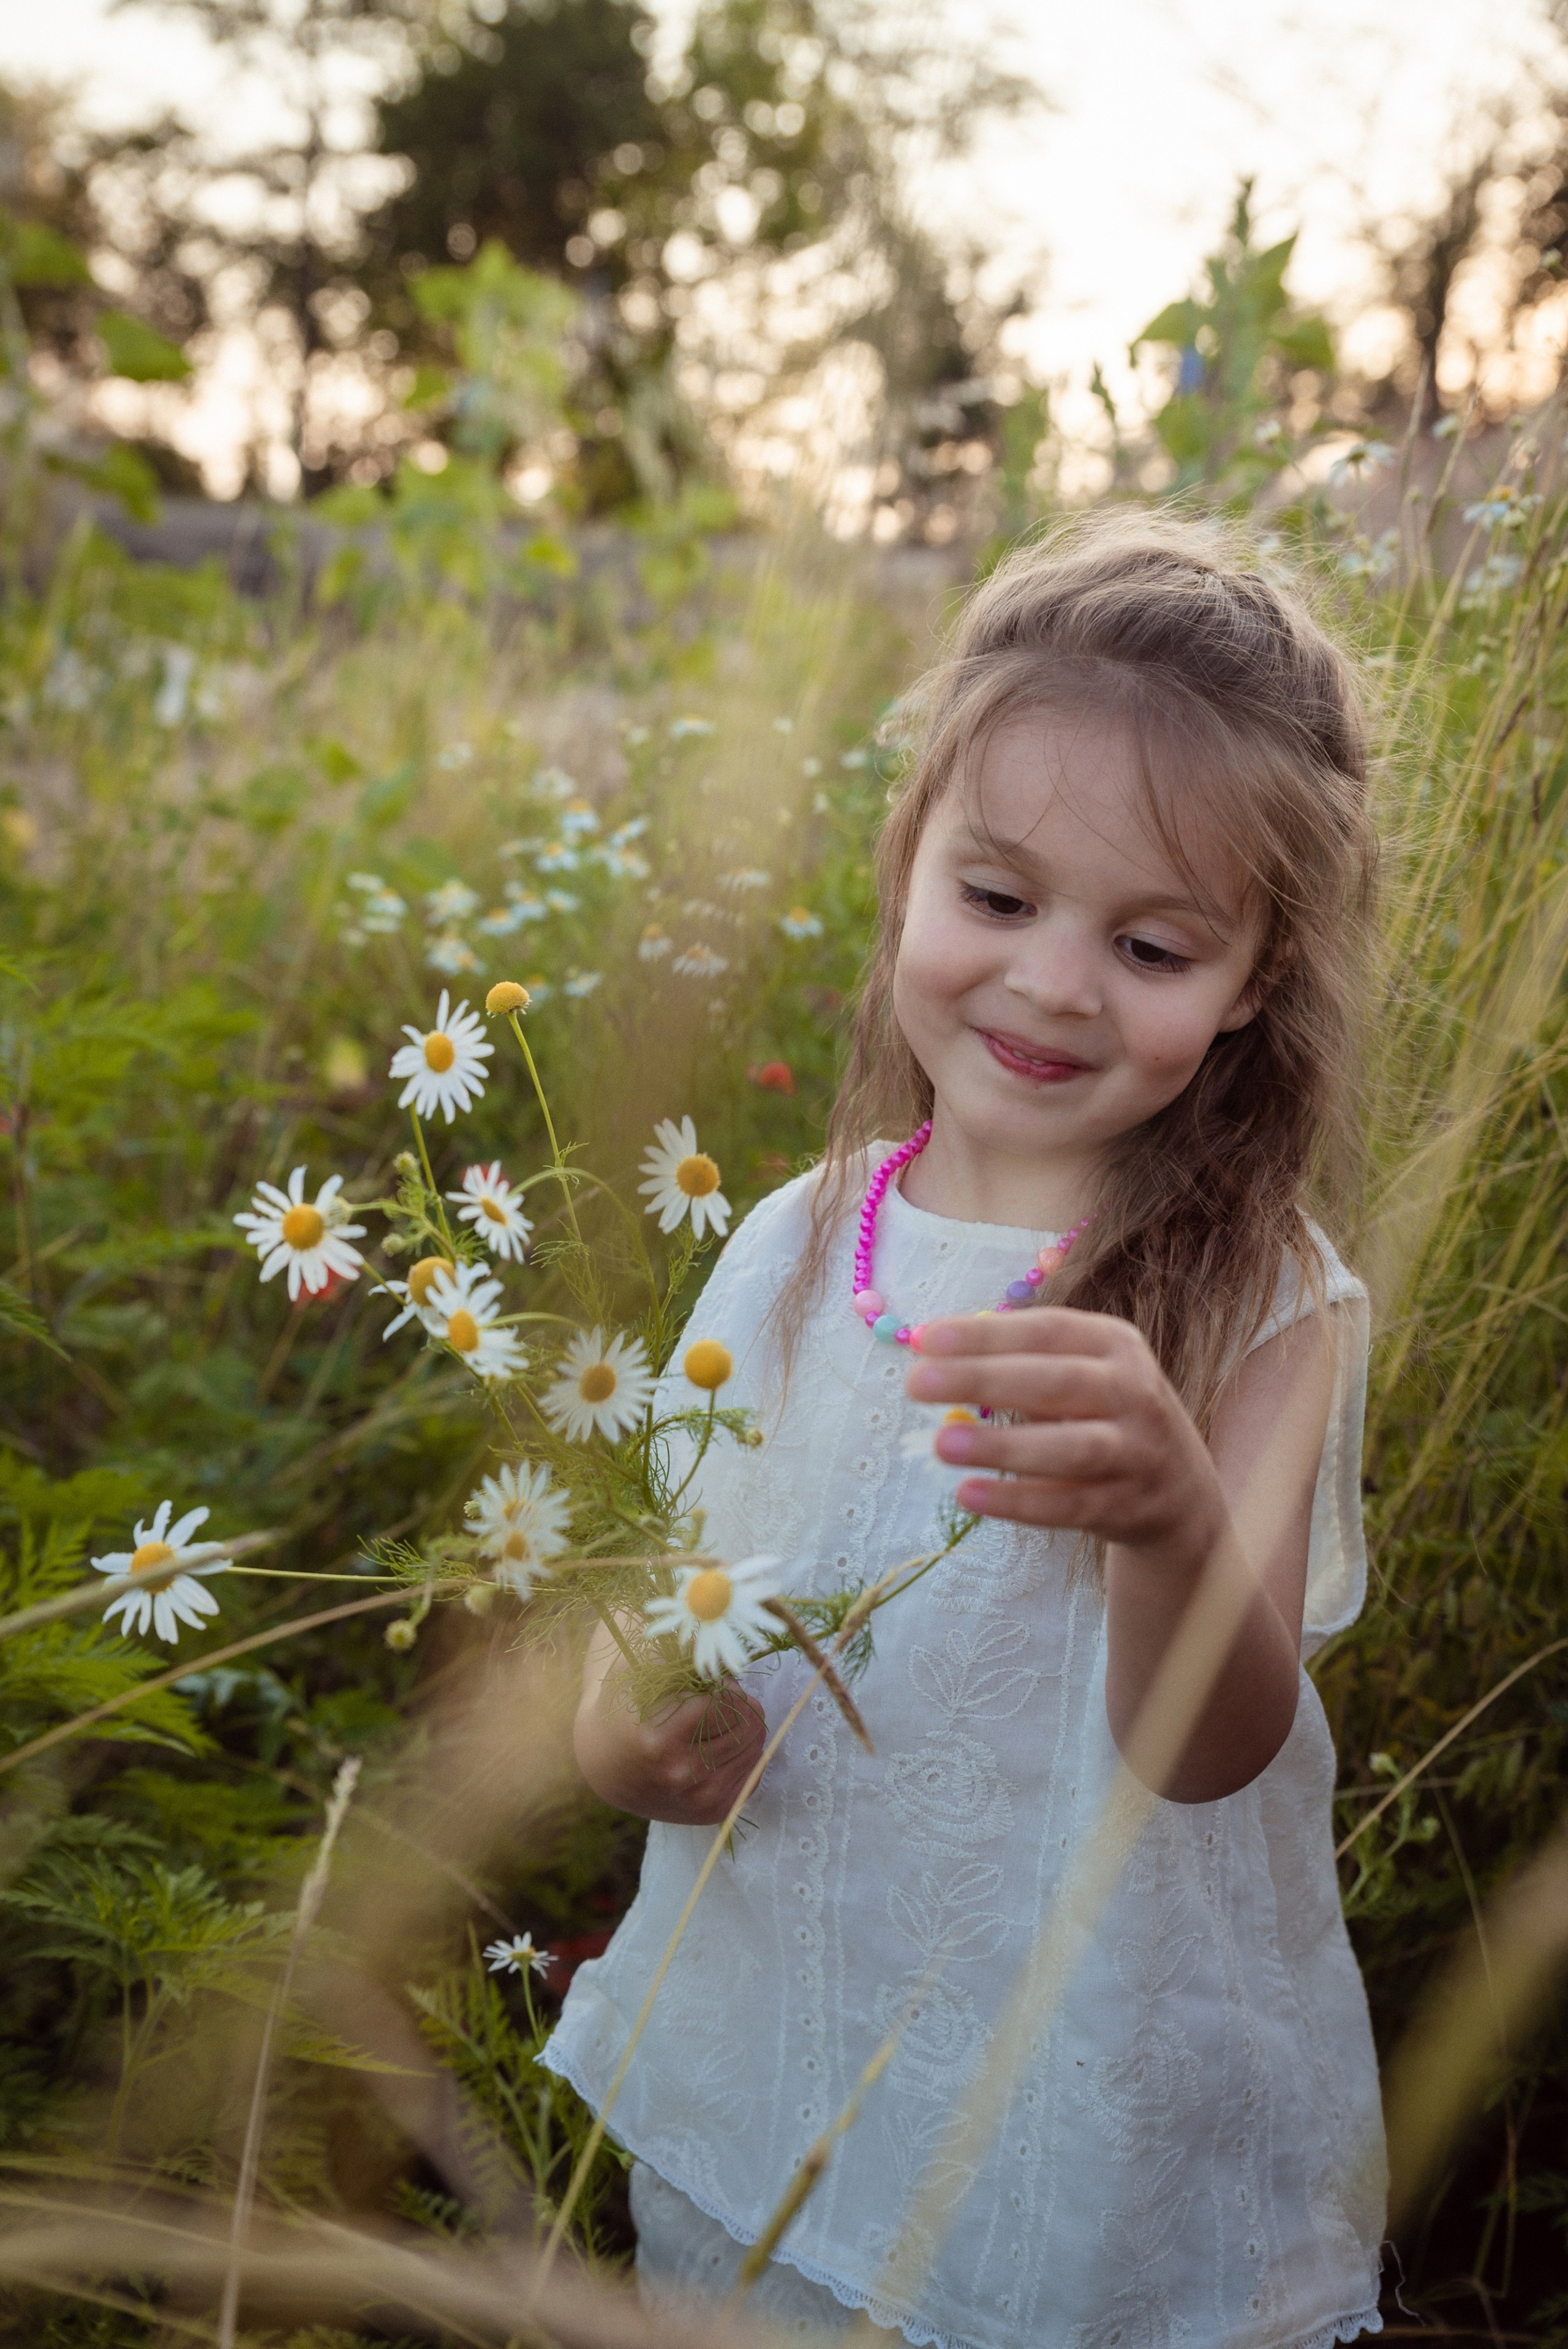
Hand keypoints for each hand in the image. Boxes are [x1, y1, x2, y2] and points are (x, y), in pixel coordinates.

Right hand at [573, 1622, 766, 1824]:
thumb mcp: (634, 1669)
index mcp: (659, 1742)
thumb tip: (712, 1610)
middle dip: (738, 1703)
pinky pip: (755, 1772)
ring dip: (744, 1725)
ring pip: (757, 1747)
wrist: (606, 1766)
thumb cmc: (625, 1706)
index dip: (721, 1685)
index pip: (725, 1703)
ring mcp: (698, 1801)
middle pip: (748, 1724)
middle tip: (715, 1700)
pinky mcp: (713, 1814)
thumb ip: (670, 1646)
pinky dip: (744, 1752)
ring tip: (715, 1721)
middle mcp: (681, 1777)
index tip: (707, 1682)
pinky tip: (719, 1746)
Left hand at [905, 1307, 1224, 1560]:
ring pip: (1071, 1447)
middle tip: (917, 1383)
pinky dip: (1018, 1501)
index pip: (1047, 1330)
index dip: (985, 1334)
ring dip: (1003, 1445)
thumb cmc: (1104, 1416)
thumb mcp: (1082, 1373)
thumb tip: (933, 1354)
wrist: (1181, 1489)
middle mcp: (1134, 1391)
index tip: (924, 1339)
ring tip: (941, 1444)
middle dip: (983, 1380)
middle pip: (1056, 1382)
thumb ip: (1019, 1362)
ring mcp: (1137, 1451)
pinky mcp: (1129, 1505)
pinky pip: (1069, 1504)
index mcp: (1116, 1345)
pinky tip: (969, 1494)